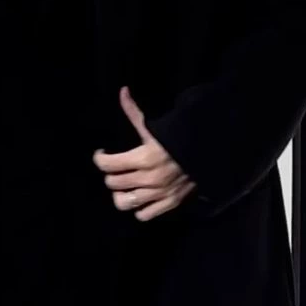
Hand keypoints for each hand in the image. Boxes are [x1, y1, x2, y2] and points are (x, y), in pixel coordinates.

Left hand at [92, 86, 195, 220]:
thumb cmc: (176, 137)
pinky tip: (140, 195)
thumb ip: (134, 112)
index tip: (102, 153)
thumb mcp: (153, 126)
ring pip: (124, 203)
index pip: (106, 164)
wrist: (206, 152)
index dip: (100, 158)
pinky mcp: (169, 204)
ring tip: (124, 185)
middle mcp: (149, 178)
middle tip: (115, 168)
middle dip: (110, 174)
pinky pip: (143, 215)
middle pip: (112, 183)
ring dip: (121, 194)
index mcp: (144, 157)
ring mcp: (159, 193)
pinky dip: (139, 208)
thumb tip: (122, 91)